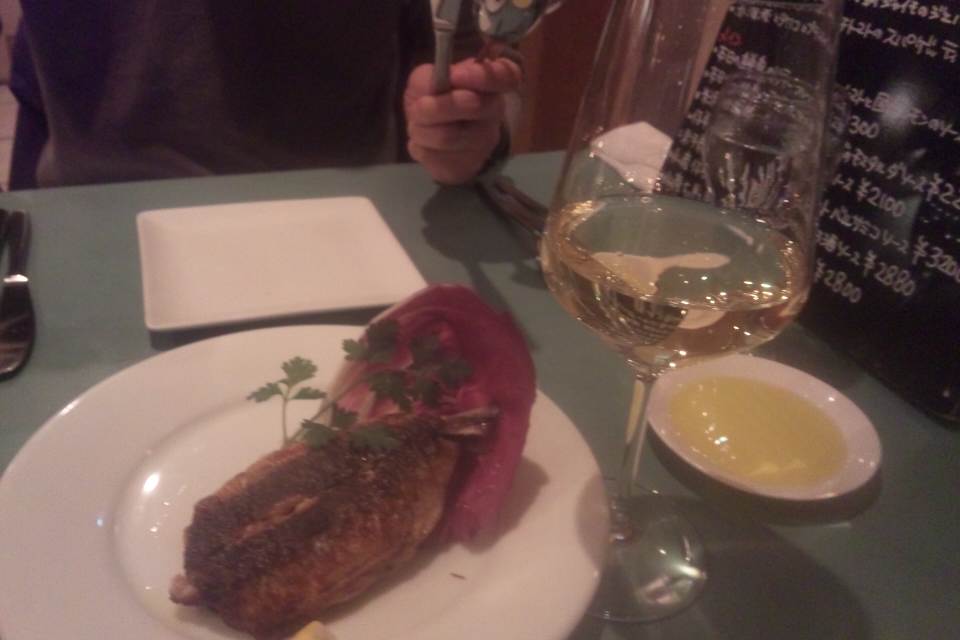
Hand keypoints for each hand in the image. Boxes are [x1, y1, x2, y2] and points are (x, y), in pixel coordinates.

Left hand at [404, 58, 521, 184]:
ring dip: (421, 127)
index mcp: (492, 83)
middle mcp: (494, 112)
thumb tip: (435, 84)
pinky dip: (419, 146)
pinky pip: (434, 155)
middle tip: (423, 105)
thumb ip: (430, 76)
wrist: (434, 140)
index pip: (506, 75)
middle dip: (443, 105)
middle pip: (476, 106)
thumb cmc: (435, 99)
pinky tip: (423, 141)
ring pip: (447, 135)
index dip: (482, 76)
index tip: (455, 75)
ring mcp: (482, 142)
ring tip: (418, 122)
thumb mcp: (428, 78)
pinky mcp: (463, 166)